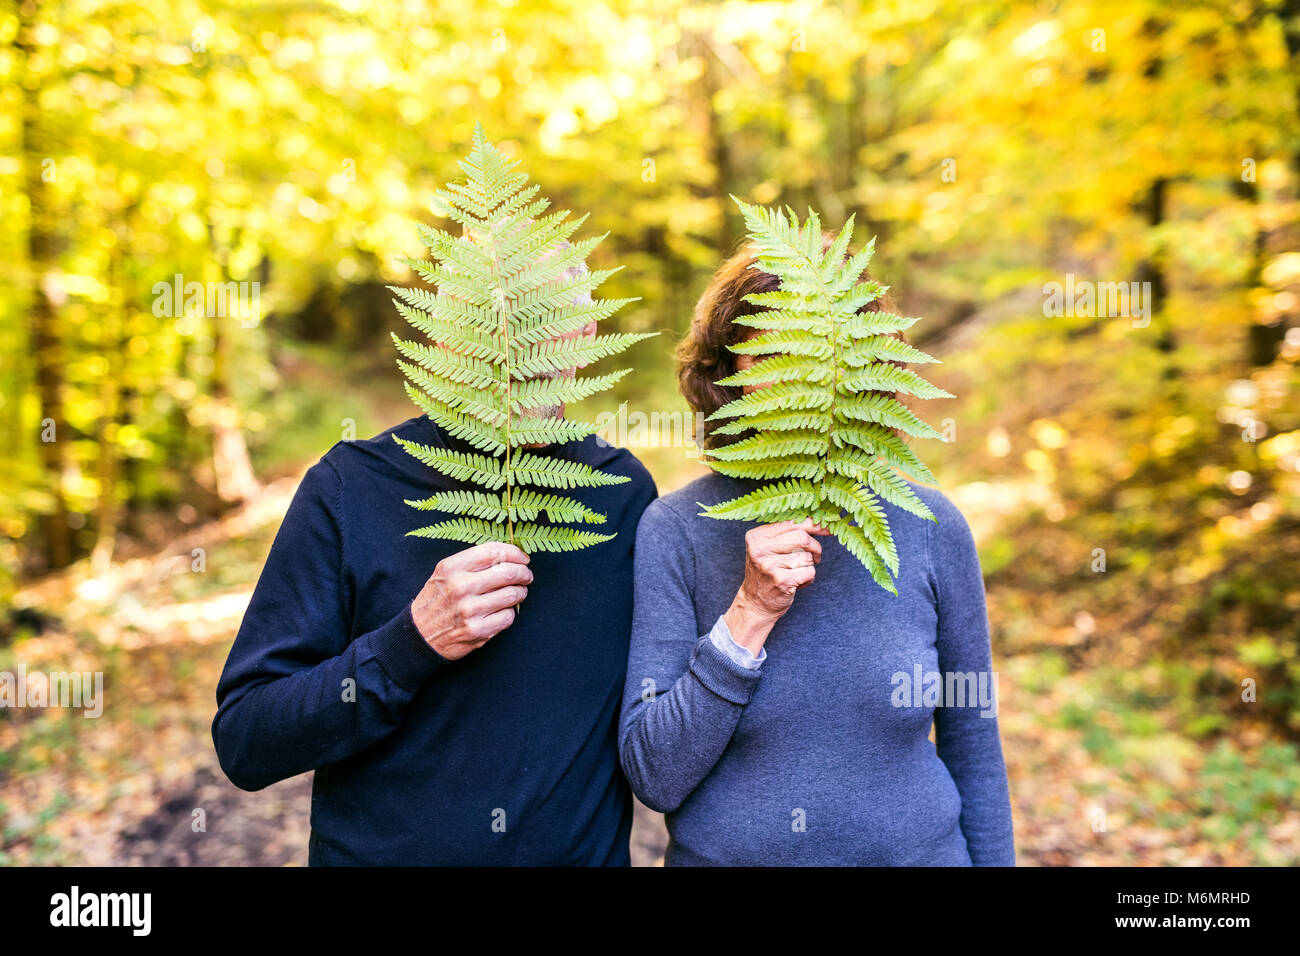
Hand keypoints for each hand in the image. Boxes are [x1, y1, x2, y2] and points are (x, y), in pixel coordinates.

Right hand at [410, 542, 532, 659]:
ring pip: (513, 594)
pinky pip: (508, 616)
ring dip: (520, 593)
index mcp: (452, 567)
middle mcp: (460, 586)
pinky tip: (502, 611)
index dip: (514, 553)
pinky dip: (510, 613)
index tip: (523, 558)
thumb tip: (510, 556)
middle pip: (508, 572)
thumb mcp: (445, 573)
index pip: (494, 551)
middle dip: (524, 573)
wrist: (419, 635)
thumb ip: (473, 562)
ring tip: (517, 593)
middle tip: (526, 576)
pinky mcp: (478, 630)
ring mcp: (470, 610)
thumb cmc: (437, 600)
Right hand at [723, 519, 828, 654]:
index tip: (827, 528)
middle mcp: (760, 549)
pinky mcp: (781, 581)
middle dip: (815, 547)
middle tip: (816, 556)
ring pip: (807, 557)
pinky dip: (809, 578)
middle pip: (802, 538)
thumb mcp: (768, 549)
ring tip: (797, 573)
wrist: (755, 603)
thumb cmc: (768, 572)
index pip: (791, 523)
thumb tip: (820, 522)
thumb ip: (787, 533)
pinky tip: (797, 582)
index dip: (813, 524)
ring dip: (810, 566)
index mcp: (756, 537)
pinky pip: (809, 572)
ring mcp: (770, 566)